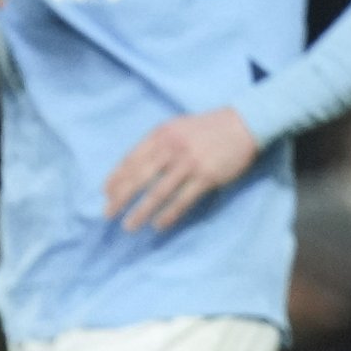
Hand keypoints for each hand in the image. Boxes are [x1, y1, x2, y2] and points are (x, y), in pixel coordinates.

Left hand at [104, 106, 261, 232]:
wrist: (244, 123)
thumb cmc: (207, 128)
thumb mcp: (176, 127)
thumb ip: (156, 143)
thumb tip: (133, 167)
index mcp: (161, 135)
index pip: (131, 159)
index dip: (116, 178)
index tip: (106, 193)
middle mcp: (172, 148)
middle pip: (139, 177)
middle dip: (121, 198)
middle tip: (108, 214)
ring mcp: (189, 163)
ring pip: (158, 192)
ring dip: (141, 211)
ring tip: (129, 226)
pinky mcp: (206, 176)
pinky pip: (183, 200)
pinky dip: (169, 215)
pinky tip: (159, 225)